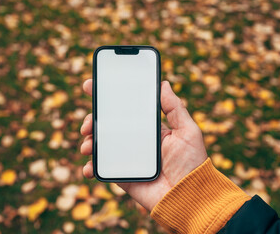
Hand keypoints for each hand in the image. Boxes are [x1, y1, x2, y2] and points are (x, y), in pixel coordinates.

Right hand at [80, 79, 207, 210]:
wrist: (189, 197)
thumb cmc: (193, 163)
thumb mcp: (188, 131)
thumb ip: (175, 108)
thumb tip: (164, 83)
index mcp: (148, 128)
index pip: (124, 109)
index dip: (107, 98)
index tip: (91, 86)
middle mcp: (135, 141)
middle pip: (107, 126)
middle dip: (92, 121)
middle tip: (87, 123)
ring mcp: (126, 158)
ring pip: (100, 146)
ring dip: (88, 142)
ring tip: (87, 144)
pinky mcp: (122, 175)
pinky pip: (102, 169)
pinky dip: (91, 167)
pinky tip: (89, 167)